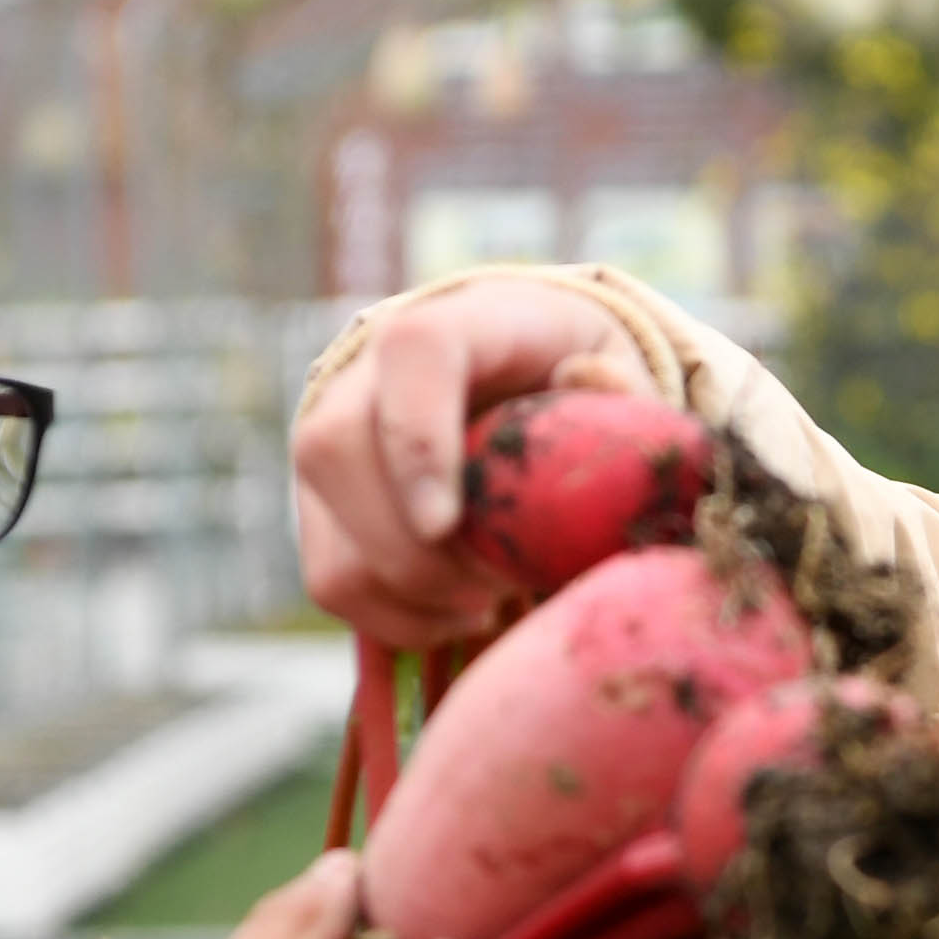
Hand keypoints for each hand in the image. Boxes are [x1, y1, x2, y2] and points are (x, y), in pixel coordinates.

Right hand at [293, 278, 651, 646]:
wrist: (519, 388)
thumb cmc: (573, 385)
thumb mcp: (617, 371)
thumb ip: (616, 383)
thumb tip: (582, 380)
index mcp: (458, 321)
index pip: (413, 351)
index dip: (416, 438)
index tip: (444, 523)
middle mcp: (368, 372)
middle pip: (337, 449)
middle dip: (414, 550)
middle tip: (496, 584)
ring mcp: (332, 439)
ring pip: (328, 530)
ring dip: (414, 592)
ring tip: (489, 598)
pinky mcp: (322, 506)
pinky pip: (333, 581)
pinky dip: (399, 618)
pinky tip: (459, 611)